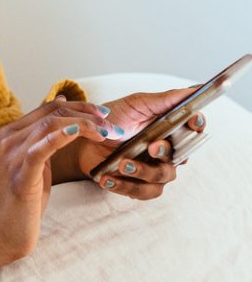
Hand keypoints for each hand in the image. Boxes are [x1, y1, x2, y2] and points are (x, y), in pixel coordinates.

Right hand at [0, 98, 110, 263]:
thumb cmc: (21, 199)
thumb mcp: (35, 162)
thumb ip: (45, 137)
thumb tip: (61, 102)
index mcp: (12, 133)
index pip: (49, 107)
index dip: (80, 107)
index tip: (104, 115)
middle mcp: (9, 139)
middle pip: (52, 113)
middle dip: (86, 115)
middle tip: (111, 125)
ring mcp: (12, 157)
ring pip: (49, 126)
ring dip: (81, 125)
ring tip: (104, 134)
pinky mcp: (19, 177)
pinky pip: (38, 151)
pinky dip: (58, 138)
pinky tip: (76, 133)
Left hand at [75, 87, 206, 198]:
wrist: (85, 140)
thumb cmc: (113, 119)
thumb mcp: (136, 104)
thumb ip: (165, 99)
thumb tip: (194, 89)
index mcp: (169, 128)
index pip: (193, 128)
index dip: (197, 124)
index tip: (192, 120)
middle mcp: (167, 150)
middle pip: (181, 156)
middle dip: (166, 151)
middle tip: (151, 147)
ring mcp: (155, 169)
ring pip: (163, 176)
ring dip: (143, 171)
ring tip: (122, 164)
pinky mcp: (140, 185)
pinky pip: (143, 192)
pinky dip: (125, 186)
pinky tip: (108, 178)